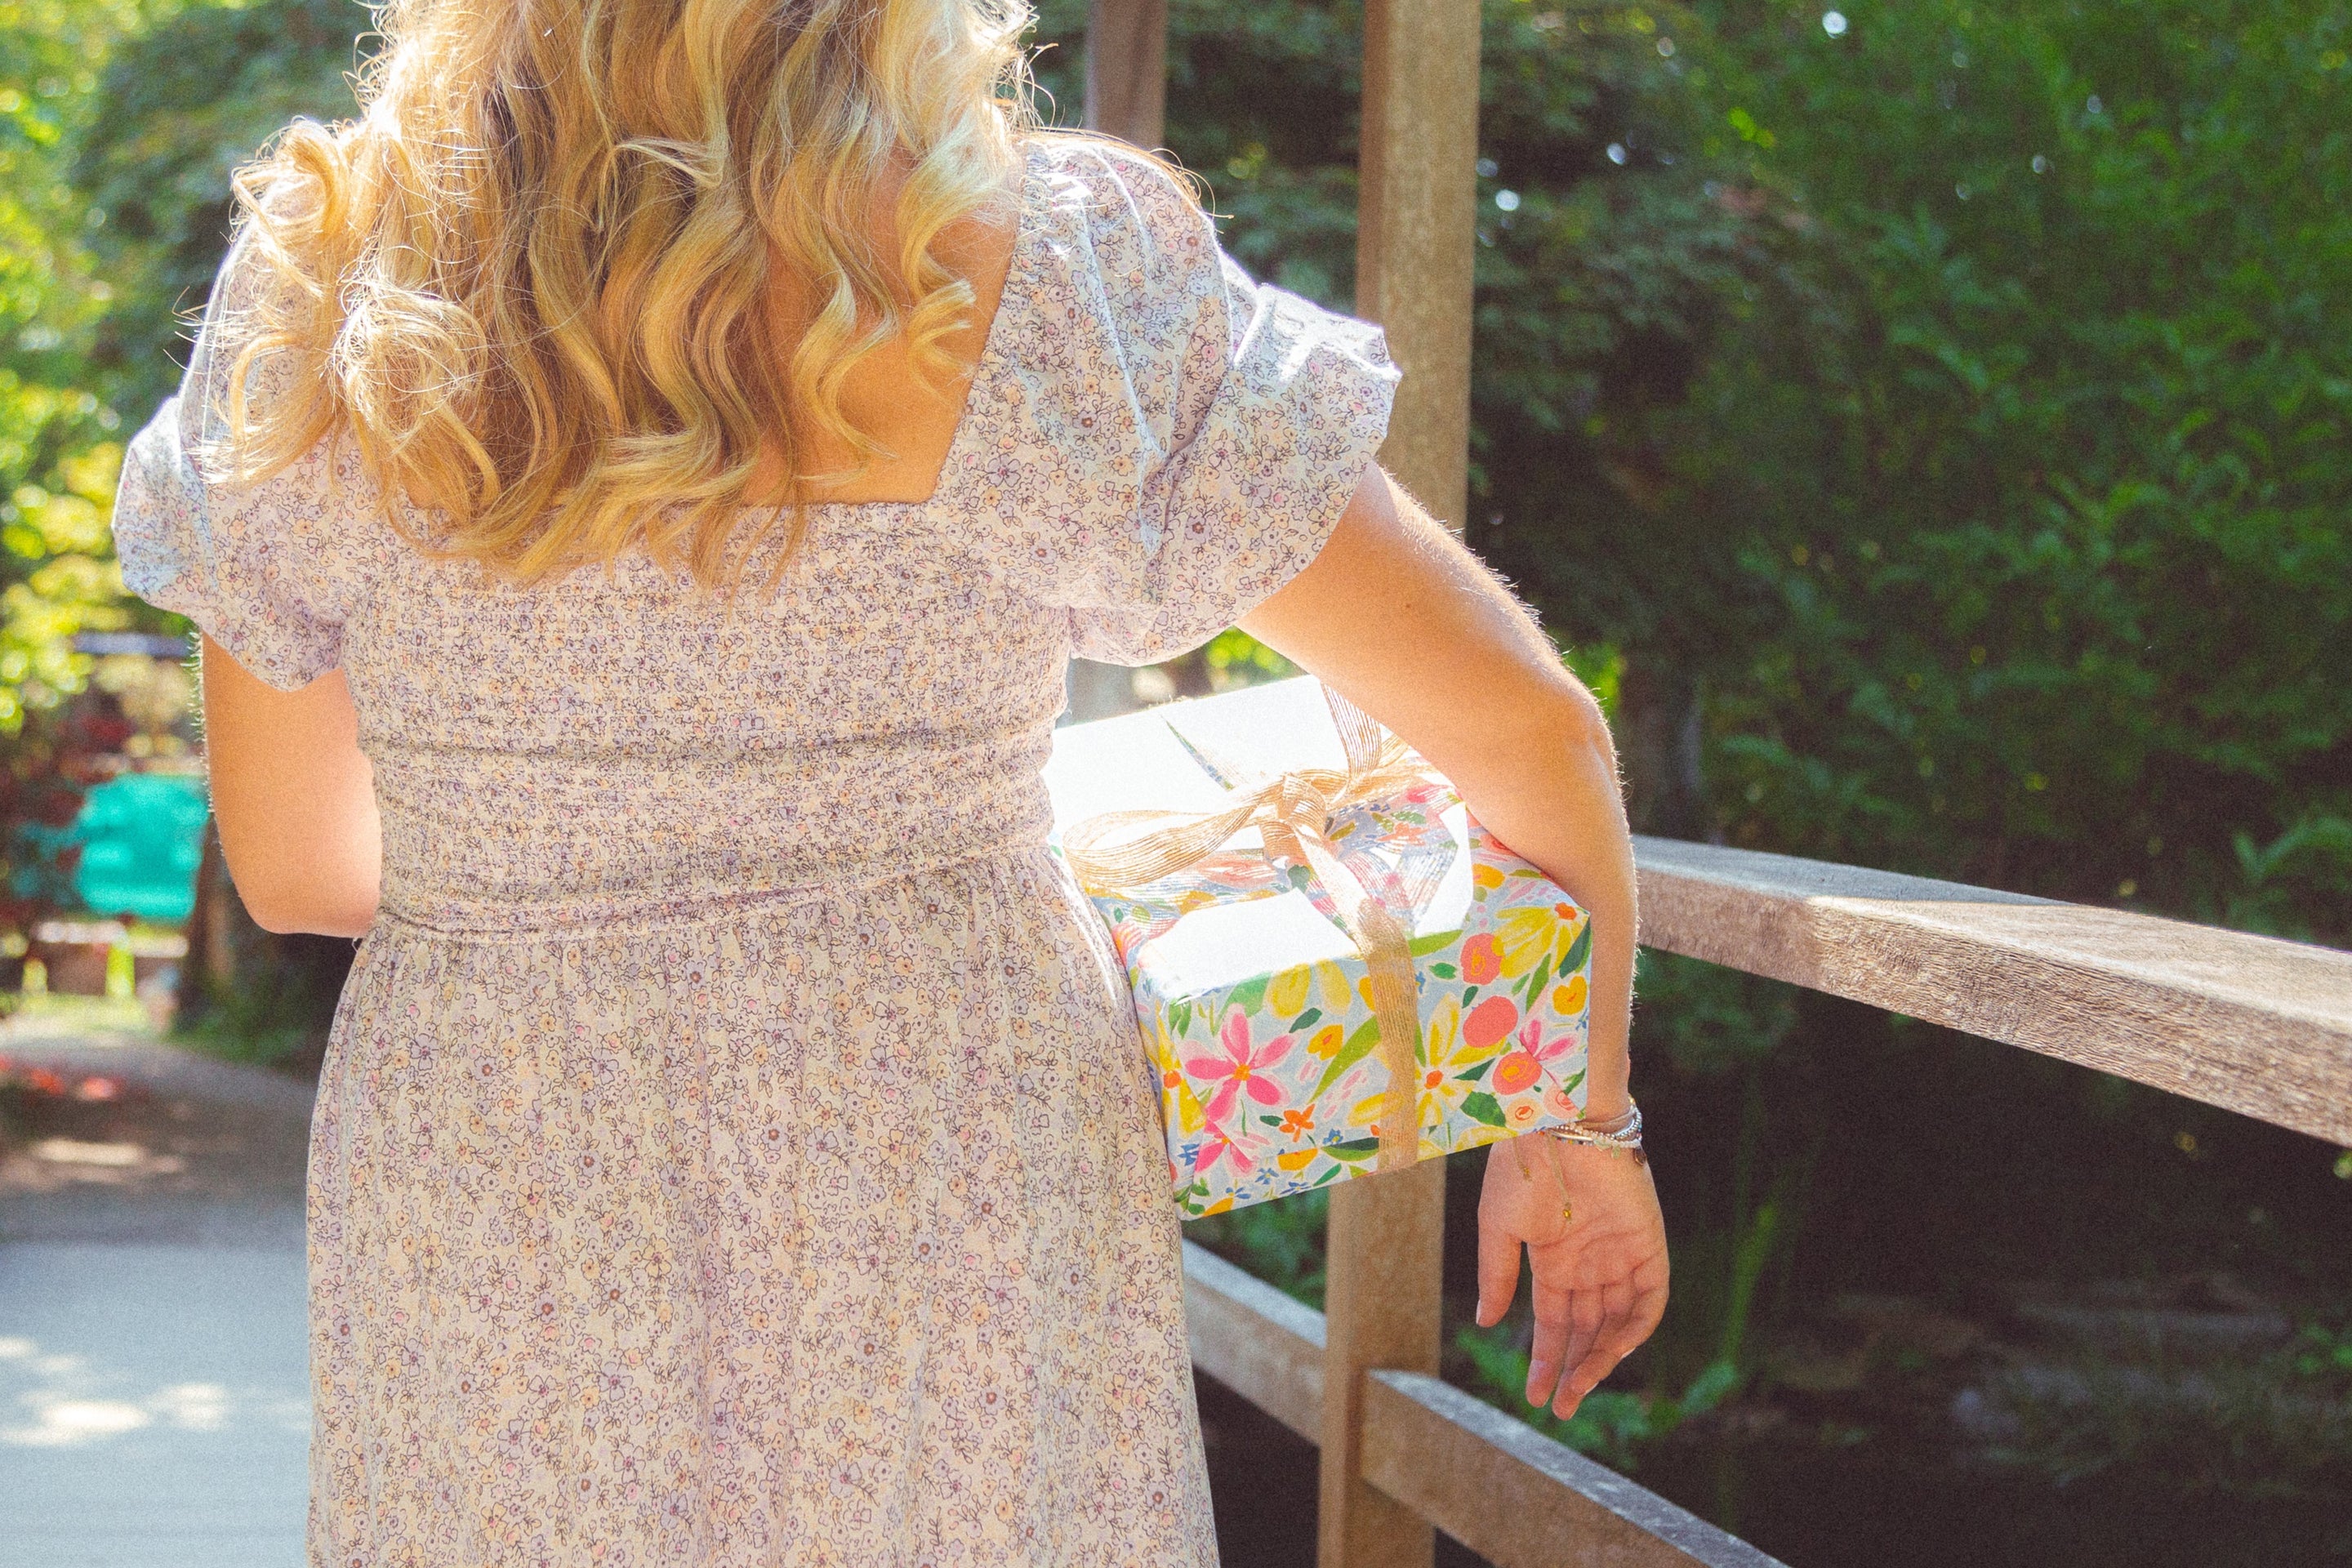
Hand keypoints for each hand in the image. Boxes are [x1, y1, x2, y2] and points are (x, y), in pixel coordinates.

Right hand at [1475, 1132, 1668, 1418]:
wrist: (1559, 1123)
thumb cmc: (1521, 1168)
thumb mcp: (1497, 1228)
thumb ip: (1496, 1277)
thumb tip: (1487, 1324)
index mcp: (1552, 1258)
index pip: (1553, 1322)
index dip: (1545, 1359)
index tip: (1534, 1397)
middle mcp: (1588, 1262)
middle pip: (1586, 1329)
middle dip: (1573, 1369)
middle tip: (1560, 1409)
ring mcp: (1619, 1255)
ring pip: (1616, 1322)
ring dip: (1600, 1358)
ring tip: (1579, 1391)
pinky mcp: (1648, 1245)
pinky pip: (1649, 1299)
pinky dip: (1635, 1328)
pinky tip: (1614, 1354)